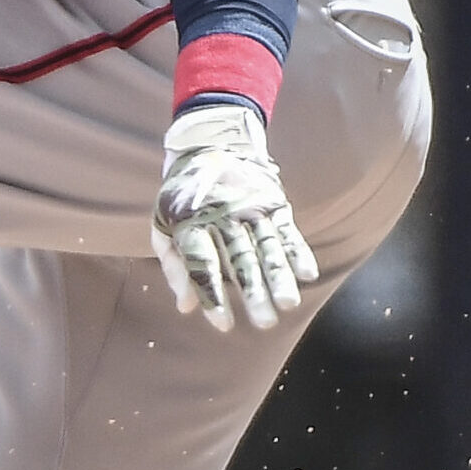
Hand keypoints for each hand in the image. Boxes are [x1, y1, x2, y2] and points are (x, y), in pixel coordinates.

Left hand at [149, 104, 317, 332]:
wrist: (210, 145)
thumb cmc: (182, 198)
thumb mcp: (163, 226)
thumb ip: (174, 267)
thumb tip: (186, 308)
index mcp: (190, 221)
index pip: (202, 263)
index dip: (212, 295)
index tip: (224, 325)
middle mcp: (223, 215)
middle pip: (240, 258)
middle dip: (253, 292)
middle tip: (264, 323)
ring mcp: (251, 207)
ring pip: (266, 247)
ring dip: (279, 276)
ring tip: (288, 304)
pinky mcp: (273, 202)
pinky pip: (286, 230)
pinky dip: (298, 251)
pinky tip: (307, 274)